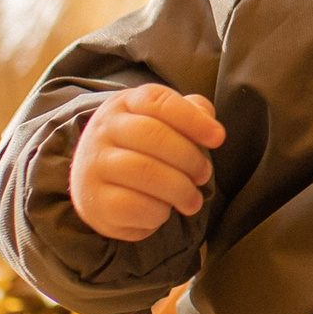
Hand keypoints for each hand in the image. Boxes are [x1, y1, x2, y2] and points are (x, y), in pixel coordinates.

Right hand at [69, 85, 225, 242]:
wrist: (95, 186)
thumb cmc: (140, 150)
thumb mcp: (161, 124)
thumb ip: (189, 114)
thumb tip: (208, 120)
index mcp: (124, 104)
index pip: (158, 101)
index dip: (192, 119)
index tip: (218, 138)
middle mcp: (104, 130)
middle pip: (153, 135)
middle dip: (189, 158)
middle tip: (204, 175)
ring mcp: (94, 165)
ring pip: (145, 171)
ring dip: (180, 189)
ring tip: (192, 200)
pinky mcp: (96, 201)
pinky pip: (134, 205)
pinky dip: (159, 212)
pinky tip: (164, 211)